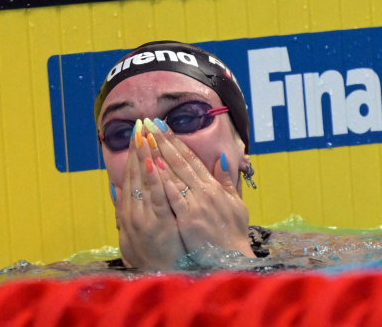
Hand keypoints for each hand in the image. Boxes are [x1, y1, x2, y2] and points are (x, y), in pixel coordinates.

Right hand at [113, 128, 185, 268]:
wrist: (158, 278)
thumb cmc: (150, 256)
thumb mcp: (130, 234)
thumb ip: (123, 211)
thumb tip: (116, 189)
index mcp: (128, 211)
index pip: (130, 176)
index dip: (132, 153)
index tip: (136, 134)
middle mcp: (132, 211)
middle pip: (134, 174)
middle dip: (137, 148)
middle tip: (140, 125)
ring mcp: (143, 217)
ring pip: (142, 182)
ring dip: (143, 157)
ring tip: (145, 135)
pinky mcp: (157, 225)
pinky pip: (156, 198)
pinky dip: (154, 179)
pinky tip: (154, 163)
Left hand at [147, 119, 255, 259]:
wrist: (231, 259)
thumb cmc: (232, 234)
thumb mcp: (235, 205)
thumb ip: (226, 182)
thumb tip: (221, 160)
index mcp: (213, 186)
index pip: (191, 158)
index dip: (177, 141)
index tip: (163, 126)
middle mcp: (204, 191)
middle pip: (180, 161)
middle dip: (164, 140)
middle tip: (150, 123)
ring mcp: (196, 204)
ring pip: (175, 174)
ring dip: (160, 154)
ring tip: (146, 137)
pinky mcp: (188, 218)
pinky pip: (172, 196)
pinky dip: (162, 181)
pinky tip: (152, 167)